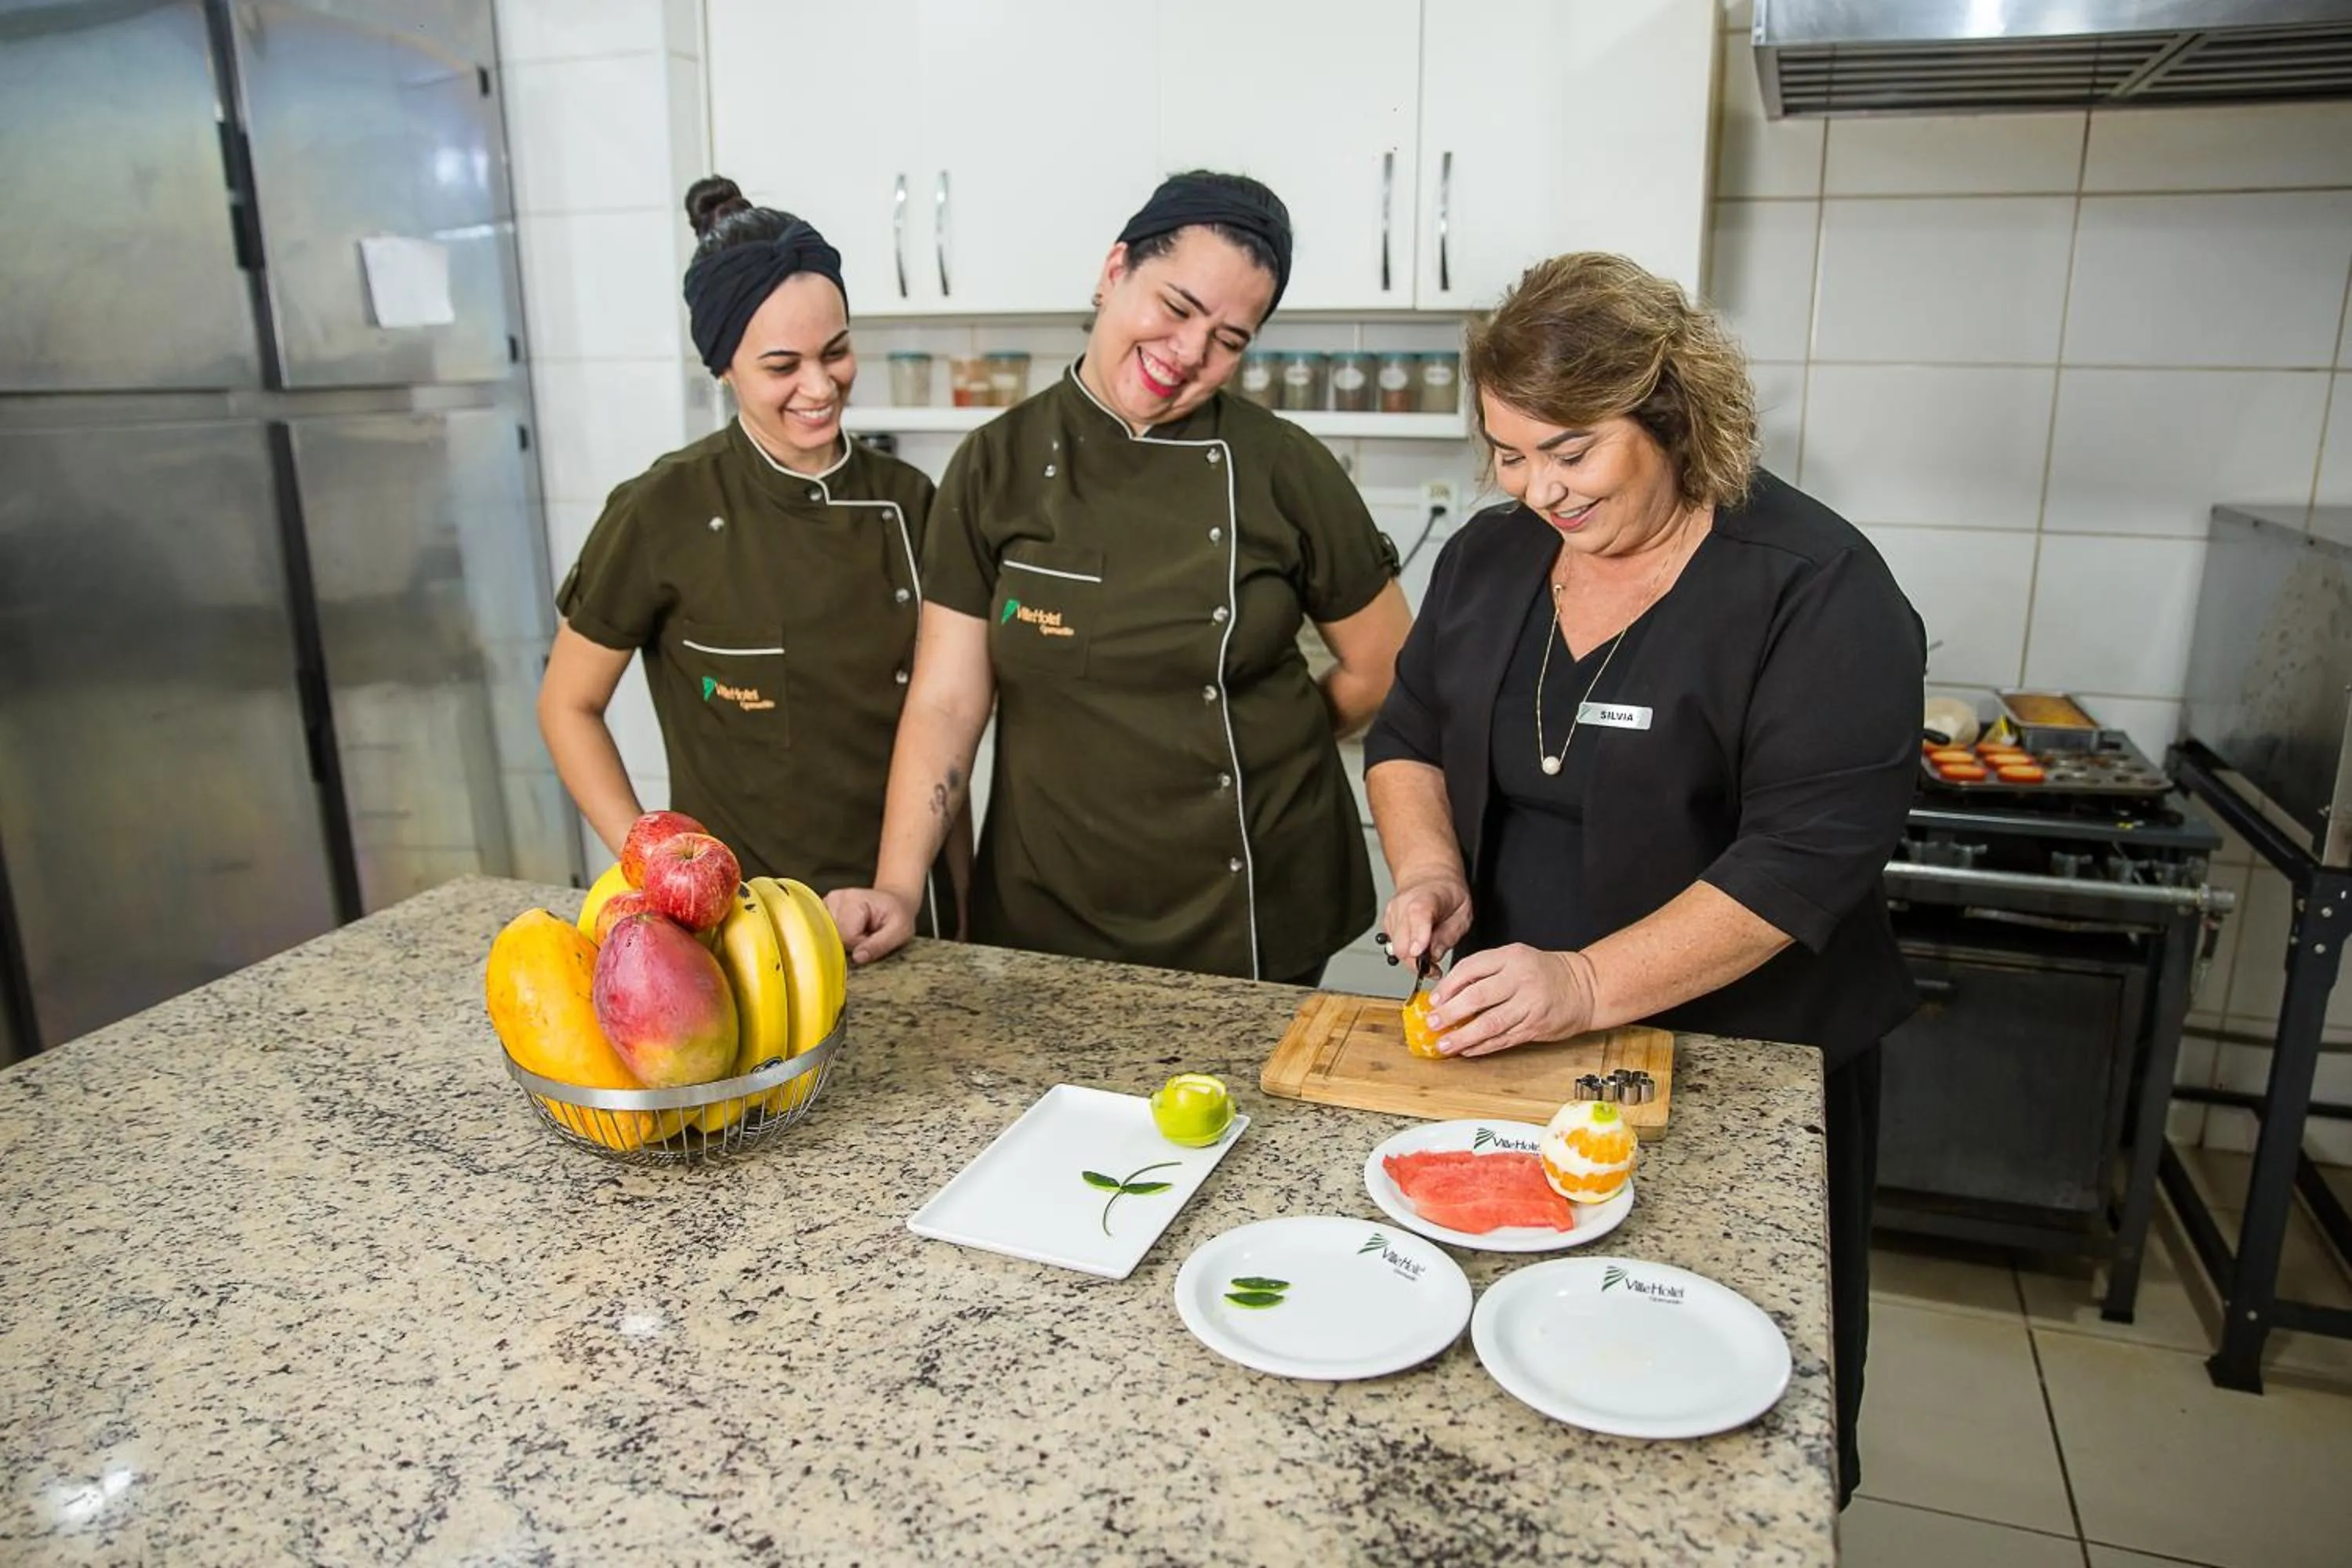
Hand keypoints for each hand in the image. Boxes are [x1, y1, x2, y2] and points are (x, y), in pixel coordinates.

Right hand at [825, 887, 917, 966]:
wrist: (894, 901)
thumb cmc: (898, 914)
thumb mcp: (899, 931)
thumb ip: (880, 945)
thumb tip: (857, 958)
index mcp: (853, 899)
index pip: (848, 937)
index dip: (862, 945)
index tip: (874, 937)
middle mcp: (835, 898)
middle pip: (835, 938)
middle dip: (852, 944)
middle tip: (868, 933)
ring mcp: (826, 904)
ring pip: (828, 938)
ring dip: (845, 941)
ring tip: (861, 930)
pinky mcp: (823, 911)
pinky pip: (825, 935)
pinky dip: (838, 938)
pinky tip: (850, 929)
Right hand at [1379, 875, 1473, 974]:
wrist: (1429, 877)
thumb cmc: (1448, 894)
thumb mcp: (1462, 913)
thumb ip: (1449, 935)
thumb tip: (1433, 956)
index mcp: (1427, 898)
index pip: (1417, 916)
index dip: (1418, 937)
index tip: (1421, 954)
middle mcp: (1403, 904)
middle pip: (1401, 942)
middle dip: (1417, 960)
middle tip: (1433, 963)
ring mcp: (1392, 913)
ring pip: (1395, 949)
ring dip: (1412, 957)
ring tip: (1427, 948)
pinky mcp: (1387, 922)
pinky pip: (1392, 946)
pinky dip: (1406, 950)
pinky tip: (1417, 942)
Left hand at [1425, 945, 1597, 1057]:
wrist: (1584, 987)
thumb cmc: (1543, 972)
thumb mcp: (1514, 958)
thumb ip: (1485, 971)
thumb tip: (1448, 993)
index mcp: (1511, 958)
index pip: (1471, 969)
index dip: (1448, 986)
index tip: (1433, 1000)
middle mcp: (1520, 980)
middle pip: (1478, 997)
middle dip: (1450, 1013)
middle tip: (1433, 1023)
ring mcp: (1529, 1005)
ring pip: (1490, 1023)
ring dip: (1464, 1036)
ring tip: (1445, 1044)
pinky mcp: (1535, 1027)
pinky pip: (1504, 1039)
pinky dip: (1483, 1046)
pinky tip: (1467, 1050)